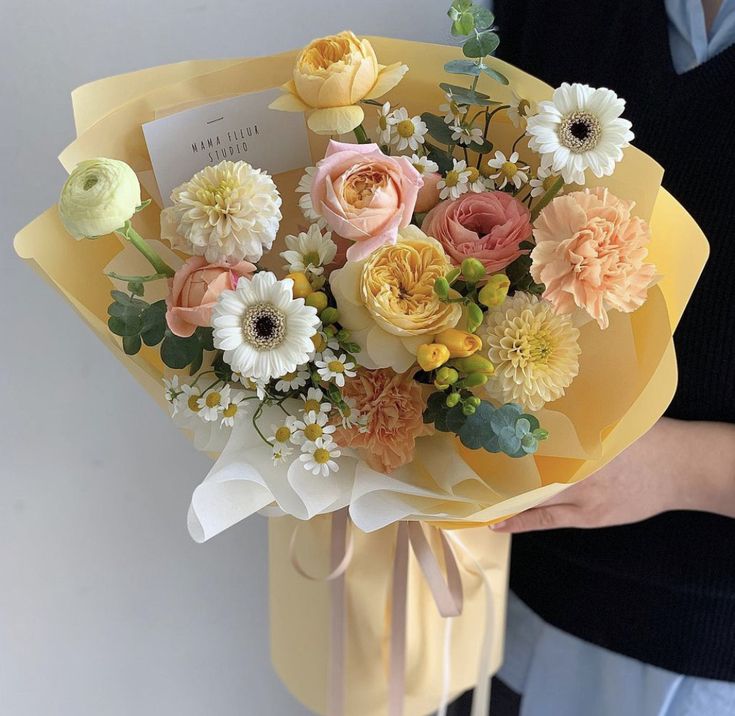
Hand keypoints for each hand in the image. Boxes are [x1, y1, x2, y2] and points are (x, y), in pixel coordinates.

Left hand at [492, 417, 734, 533]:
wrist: (680, 468)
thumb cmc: (643, 437)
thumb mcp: (607, 419)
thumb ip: (575, 417)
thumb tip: (536, 406)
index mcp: (582, 436)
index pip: (531, 435)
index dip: (501, 437)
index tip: (472, 433)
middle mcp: (580, 465)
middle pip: (525, 466)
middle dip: (495, 467)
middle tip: (460, 466)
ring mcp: (584, 494)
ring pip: (531, 495)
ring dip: (502, 496)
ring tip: (469, 495)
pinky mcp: (588, 515)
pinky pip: (546, 519)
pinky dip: (520, 521)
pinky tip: (496, 524)